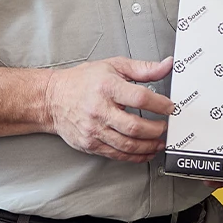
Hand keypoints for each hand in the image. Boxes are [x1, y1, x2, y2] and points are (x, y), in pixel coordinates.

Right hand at [44, 56, 174, 163]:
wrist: (52, 98)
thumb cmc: (82, 81)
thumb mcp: (113, 66)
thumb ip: (143, 68)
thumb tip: (166, 66)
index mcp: (107, 86)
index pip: (140, 98)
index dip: (160, 105)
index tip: (170, 108)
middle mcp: (99, 109)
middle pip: (135, 126)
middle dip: (156, 130)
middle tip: (166, 127)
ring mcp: (94, 129)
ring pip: (128, 145)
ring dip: (149, 146)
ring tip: (159, 141)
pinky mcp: (90, 144)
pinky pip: (117, 154)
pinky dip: (135, 156)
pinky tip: (145, 152)